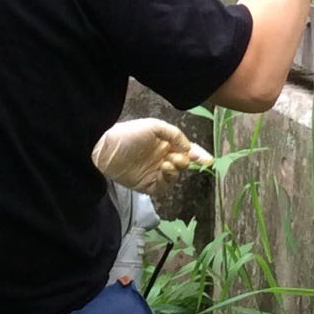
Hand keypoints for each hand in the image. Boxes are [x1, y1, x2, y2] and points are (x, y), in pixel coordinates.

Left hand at [91, 118, 212, 193]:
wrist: (105, 149)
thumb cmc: (129, 133)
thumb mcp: (154, 126)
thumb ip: (174, 134)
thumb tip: (188, 148)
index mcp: (165, 143)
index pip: (186, 149)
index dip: (198, 154)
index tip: (209, 160)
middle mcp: (162, 158)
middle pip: (183, 164)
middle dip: (185, 161)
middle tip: (179, 159)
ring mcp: (155, 172)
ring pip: (175, 176)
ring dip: (175, 170)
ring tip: (167, 163)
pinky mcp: (147, 185)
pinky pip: (163, 187)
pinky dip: (167, 180)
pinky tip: (163, 171)